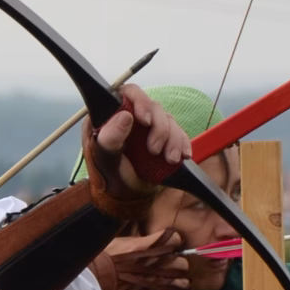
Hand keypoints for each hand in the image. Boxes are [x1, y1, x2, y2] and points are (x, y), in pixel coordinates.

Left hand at [85, 85, 190, 200]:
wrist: (126, 196)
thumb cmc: (109, 175)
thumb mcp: (105, 159)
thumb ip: (110, 138)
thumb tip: (125, 116)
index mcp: (112, 114)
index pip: (129, 93)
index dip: (140, 101)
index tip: (145, 120)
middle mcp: (132, 116)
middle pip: (154, 107)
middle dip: (159, 129)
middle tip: (154, 150)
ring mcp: (149, 127)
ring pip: (169, 120)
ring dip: (173, 139)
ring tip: (170, 159)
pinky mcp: (163, 138)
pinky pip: (179, 133)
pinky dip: (183, 143)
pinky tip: (184, 155)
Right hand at [96, 229, 192, 289]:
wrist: (92, 282)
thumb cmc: (102, 259)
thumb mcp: (120, 242)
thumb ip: (139, 242)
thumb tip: (147, 240)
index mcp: (149, 247)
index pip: (176, 239)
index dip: (173, 241)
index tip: (169, 243)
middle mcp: (157, 265)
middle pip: (182, 263)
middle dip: (176, 263)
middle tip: (168, 264)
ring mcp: (156, 284)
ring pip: (182, 282)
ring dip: (177, 280)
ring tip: (171, 281)